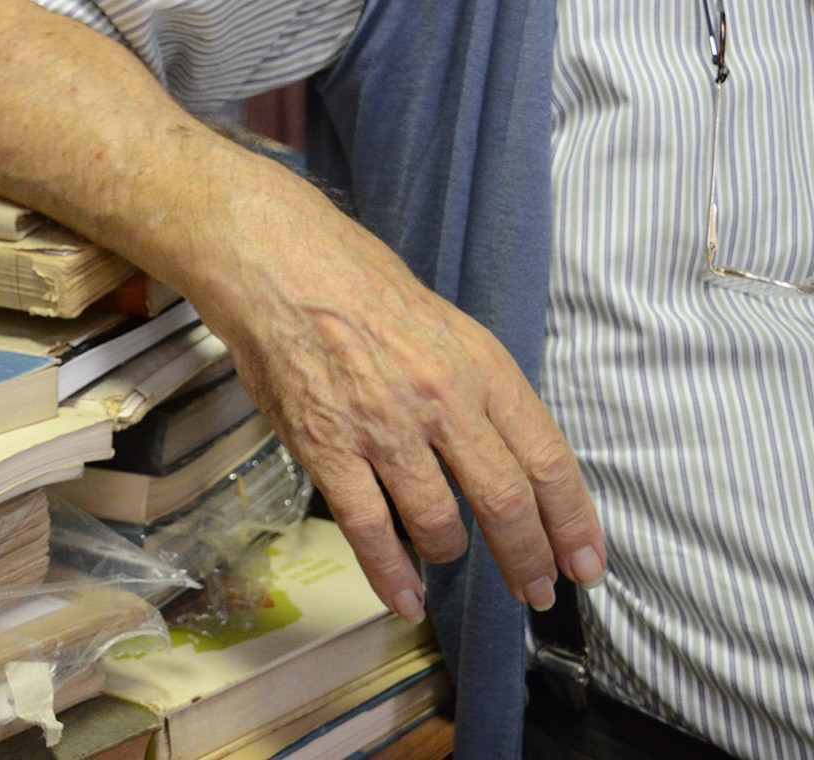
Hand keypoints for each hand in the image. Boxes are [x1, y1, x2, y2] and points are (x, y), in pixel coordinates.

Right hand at [191, 171, 606, 622]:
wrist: (276, 261)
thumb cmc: (354, 283)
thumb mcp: (442, 323)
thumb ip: (474, 387)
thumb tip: (501, 450)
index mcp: (480, 364)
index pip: (548, 458)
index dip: (572, 521)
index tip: (584, 560)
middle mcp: (443, 400)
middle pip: (506, 503)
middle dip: (528, 560)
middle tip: (535, 591)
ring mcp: (384, 428)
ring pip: (440, 524)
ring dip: (451, 556)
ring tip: (448, 561)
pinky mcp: (328, 448)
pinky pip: (370, 531)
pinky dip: (390, 575)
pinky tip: (404, 598)